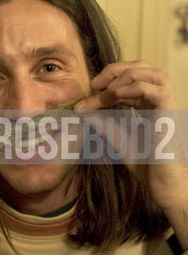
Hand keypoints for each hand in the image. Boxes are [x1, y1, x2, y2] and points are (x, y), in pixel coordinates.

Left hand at [74, 60, 187, 248]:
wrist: (165, 188)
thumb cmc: (147, 167)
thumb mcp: (118, 141)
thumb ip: (104, 124)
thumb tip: (84, 110)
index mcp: (149, 104)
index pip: (130, 77)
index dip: (107, 80)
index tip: (88, 94)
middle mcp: (159, 100)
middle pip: (141, 67)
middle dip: (114, 70)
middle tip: (94, 86)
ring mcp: (166, 105)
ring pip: (149, 71)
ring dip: (121, 77)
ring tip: (103, 93)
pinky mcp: (169, 114)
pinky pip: (153, 89)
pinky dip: (131, 87)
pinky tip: (113, 97)